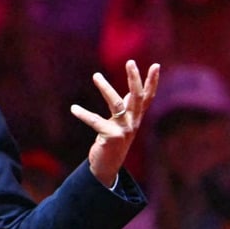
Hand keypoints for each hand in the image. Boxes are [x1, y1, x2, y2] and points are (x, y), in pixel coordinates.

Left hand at [70, 60, 159, 186]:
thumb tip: (132, 90)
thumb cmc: (114, 140)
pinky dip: (83, 114)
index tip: (155, 65)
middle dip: (134, 79)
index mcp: (136, 117)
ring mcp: (123, 130)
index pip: (148, 97)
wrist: (107, 166)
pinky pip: (95, 121)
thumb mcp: (123, 122)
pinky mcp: (110, 137)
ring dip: (106, 88)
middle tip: (130, 62)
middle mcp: (133, 122)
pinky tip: (74, 108)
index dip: (152, 82)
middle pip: (137, 97)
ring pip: (117, 104)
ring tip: (95, 76)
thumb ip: (128, 106)